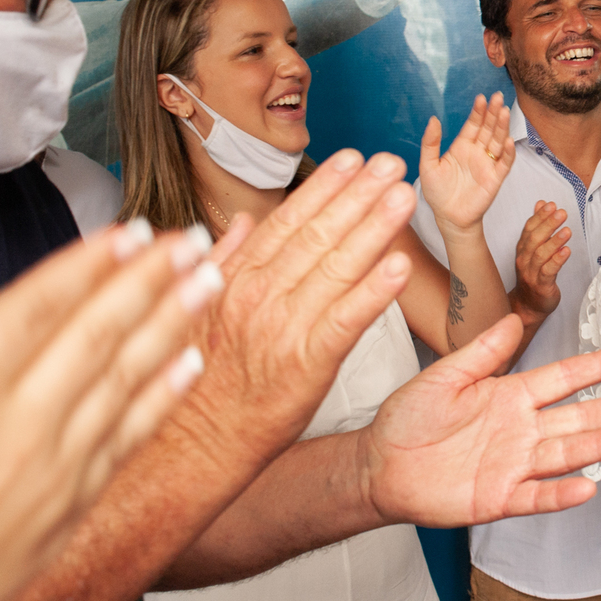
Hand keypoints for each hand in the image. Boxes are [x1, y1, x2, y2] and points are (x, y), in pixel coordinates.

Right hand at [0, 222, 222, 600]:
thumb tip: (9, 319)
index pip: (35, 312)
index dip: (87, 266)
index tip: (130, 231)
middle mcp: (16, 428)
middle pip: (94, 336)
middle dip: (149, 282)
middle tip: (193, 240)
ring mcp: (51, 469)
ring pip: (123, 379)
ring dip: (173, 323)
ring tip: (211, 280)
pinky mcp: (71, 504)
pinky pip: (128, 436)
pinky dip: (162, 394)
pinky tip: (192, 360)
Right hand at [192, 150, 416, 461]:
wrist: (197, 443)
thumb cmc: (203, 379)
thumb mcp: (198, 310)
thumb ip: (224, 261)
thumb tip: (239, 221)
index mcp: (236, 279)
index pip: (287, 221)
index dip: (323, 187)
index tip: (352, 158)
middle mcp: (260, 295)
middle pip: (318, 234)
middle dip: (358, 194)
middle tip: (391, 163)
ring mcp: (284, 327)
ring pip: (337, 267)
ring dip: (374, 227)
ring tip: (404, 196)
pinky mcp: (307, 363)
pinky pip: (347, 320)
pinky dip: (374, 292)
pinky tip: (399, 266)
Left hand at [362, 315, 600, 526]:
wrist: (379, 465)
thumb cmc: (408, 419)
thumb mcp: (444, 376)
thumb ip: (482, 352)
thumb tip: (513, 319)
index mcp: (511, 395)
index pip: (563, 378)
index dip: (596, 367)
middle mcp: (521, 429)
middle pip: (577, 417)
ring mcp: (514, 465)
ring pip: (566, 453)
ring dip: (598, 445)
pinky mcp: (499, 498)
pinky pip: (537, 496)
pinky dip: (561, 493)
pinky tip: (588, 486)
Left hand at [420, 93, 514, 234]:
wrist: (448, 217)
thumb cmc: (437, 193)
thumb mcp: (428, 165)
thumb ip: (430, 143)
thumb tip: (433, 119)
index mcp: (462, 147)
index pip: (473, 125)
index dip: (478, 112)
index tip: (481, 98)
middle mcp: (477, 152)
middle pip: (488, 129)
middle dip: (493, 113)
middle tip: (498, 97)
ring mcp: (488, 164)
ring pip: (498, 141)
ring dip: (502, 127)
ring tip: (504, 112)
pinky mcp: (495, 178)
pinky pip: (504, 163)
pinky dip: (508, 152)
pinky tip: (508, 141)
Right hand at [510, 201, 570, 326]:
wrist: (529, 305)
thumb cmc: (534, 275)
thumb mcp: (534, 249)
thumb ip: (538, 226)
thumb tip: (541, 203)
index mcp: (523, 249)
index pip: (529, 229)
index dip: (539, 216)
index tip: (551, 205)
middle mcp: (524, 260)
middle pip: (534, 239)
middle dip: (548, 224)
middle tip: (561, 213)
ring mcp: (531, 273)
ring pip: (541, 254)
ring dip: (554, 241)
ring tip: (567, 230)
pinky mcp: (541, 285)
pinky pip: (548, 271)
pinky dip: (557, 260)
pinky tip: (566, 251)